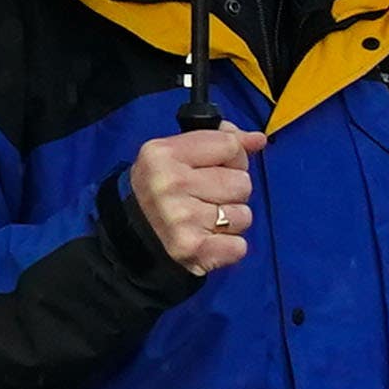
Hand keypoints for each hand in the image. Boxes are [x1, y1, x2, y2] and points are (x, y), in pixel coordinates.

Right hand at [122, 126, 259, 277]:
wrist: (130, 233)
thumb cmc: (161, 189)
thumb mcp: (177, 154)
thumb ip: (220, 140)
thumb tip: (257, 140)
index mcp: (164, 154)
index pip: (231, 145)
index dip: (231, 158)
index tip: (215, 168)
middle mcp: (170, 184)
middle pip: (242, 182)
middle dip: (231, 191)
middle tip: (206, 197)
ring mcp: (181, 218)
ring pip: (244, 215)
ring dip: (230, 220)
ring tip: (205, 219)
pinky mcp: (192, 248)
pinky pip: (239, 246)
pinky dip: (229, 247)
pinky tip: (209, 240)